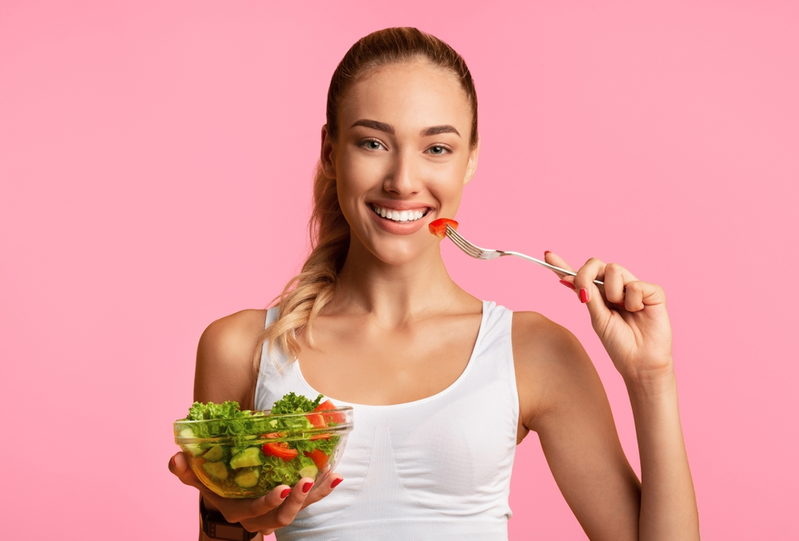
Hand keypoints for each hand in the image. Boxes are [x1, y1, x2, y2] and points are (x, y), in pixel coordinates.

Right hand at [169, 451, 341, 534]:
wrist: (227, 501)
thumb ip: (187, 471)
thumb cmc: (214, 486)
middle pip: (282, 517)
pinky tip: (337, 475)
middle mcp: (260, 518)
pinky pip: (311, 500)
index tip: (284, 488)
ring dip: (317, 494)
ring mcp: (277, 512)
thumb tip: (176, 458)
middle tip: (307, 481)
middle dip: (297, 501)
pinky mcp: (292, 503)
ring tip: (330, 476)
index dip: (270, 503)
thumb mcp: (198, 479)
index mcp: (238, 511)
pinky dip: (325, 488)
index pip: (255, 512)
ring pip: (301, 510)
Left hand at [545, 252, 673, 384]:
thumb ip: (587, 296)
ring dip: (613, 292)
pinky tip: (639, 311)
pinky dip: (633, 300)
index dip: (563, 265)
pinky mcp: (652, 291)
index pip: (580, 276)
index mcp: (599, 295)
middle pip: (596, 264)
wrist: (640, 362)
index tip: (547, 255)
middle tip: (586, 296)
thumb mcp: (597, 318)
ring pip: (614, 269)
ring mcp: (634, 287)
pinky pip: (635, 283)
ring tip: (623, 310)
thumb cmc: (619, 343)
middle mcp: (615, 287)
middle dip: (586, 275)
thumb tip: (566, 279)